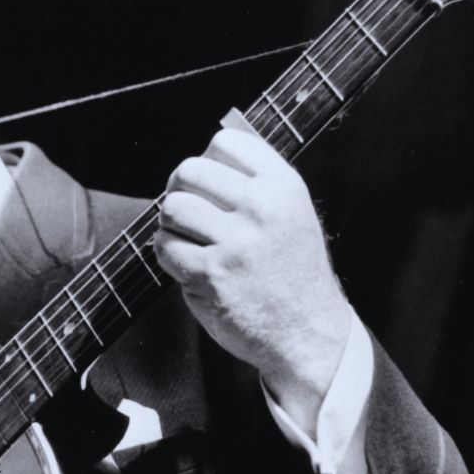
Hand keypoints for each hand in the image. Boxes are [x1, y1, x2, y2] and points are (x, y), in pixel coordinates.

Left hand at [152, 128, 350, 434]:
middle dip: (179, 189)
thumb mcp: (290, 212)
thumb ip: (256, 179)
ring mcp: (235, 243)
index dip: (206, 160)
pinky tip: (187, 264)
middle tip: (185, 209)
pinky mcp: (211, 275)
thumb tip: (210, 146)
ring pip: (171, 207)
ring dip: (170, 223)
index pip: (225, 142)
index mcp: (283, 187)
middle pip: (189, 170)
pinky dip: (168, 255)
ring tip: (188, 238)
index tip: (206, 182)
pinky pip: (164, 246)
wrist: (309, 332)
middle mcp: (261, 209)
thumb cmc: (292, 269)